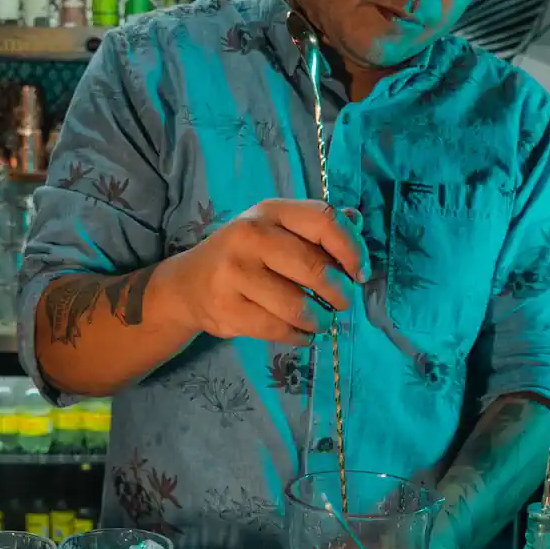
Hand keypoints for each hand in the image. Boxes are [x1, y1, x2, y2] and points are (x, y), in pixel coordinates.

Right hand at [166, 199, 369, 346]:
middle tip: (343, 302)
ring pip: (297, 306)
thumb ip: (316, 226)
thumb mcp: (277, 229)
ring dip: (320, 320)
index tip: (360, 273)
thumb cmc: (246, 255)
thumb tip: (357, 220)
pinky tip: (302, 333)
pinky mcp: (227, 309)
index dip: (352, 249)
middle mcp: (250, 236)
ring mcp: (235, 274)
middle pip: (314, 268)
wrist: (189, 284)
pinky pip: (278, 329)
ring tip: (321, 321)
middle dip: (340, 292)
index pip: (324, 221)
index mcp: (270, 211)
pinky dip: (299, 337)